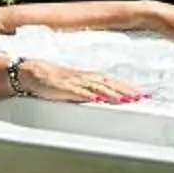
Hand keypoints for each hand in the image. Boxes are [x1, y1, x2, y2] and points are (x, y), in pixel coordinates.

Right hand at [13, 59, 148, 104]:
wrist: (31, 71)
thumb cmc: (52, 78)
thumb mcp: (74, 83)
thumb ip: (89, 89)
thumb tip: (104, 98)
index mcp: (88, 77)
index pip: (112, 81)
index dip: (127, 87)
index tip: (142, 93)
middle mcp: (85, 77)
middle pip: (110, 84)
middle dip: (127, 91)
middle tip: (142, 97)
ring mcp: (75, 82)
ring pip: (98, 88)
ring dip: (113, 94)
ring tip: (126, 100)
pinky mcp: (64, 88)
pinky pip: (78, 92)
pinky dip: (89, 96)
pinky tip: (99, 101)